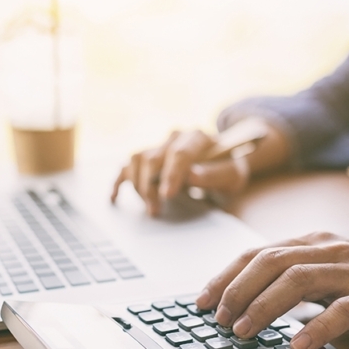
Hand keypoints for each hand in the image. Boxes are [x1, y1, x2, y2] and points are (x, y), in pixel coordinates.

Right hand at [110, 129, 250, 215]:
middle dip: (151, 187)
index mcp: (197, 137)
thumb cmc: (230, 170)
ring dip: (138, 185)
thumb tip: (192, 175)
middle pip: (153, 158)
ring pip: (137, 160)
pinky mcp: (149, 157)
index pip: (179, 153)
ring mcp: (159, 145)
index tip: (167, 195)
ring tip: (150, 207)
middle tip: (156, 211)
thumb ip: (216, 174)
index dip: (171, 174)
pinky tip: (114, 198)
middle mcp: (175, 136)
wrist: (225, 162)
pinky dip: (119, 182)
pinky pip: (127, 166)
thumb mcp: (234, 175)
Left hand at [195, 231, 348, 348]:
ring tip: (243, 332)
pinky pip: (344, 310)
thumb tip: (249, 304)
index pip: (260, 253)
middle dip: (237, 290)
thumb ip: (298, 282)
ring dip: (265, 307)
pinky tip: (298, 346)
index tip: (200, 300)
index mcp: (317, 243)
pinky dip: (317, 327)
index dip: (226, 276)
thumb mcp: (334, 276)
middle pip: (272, 261)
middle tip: (217, 319)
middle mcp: (333, 251)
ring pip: (300, 280)